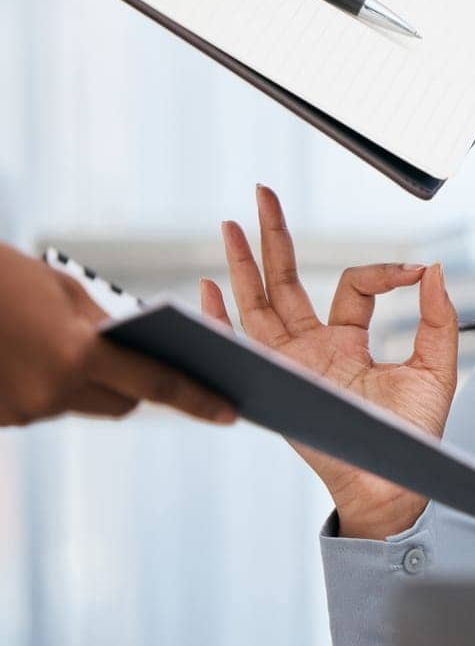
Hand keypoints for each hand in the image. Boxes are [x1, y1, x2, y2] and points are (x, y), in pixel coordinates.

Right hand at [0, 242, 234, 426]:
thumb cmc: (0, 277)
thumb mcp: (62, 292)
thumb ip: (103, 326)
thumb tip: (130, 350)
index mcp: (80, 356)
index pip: (157, 384)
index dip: (199, 400)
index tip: (234, 414)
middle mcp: (55, 393)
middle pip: (123, 403)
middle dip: (136, 384)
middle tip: (149, 360)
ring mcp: (22, 411)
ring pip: (80, 403)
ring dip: (86, 382)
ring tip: (68, 345)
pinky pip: (42, 404)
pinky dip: (47, 383)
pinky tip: (30, 354)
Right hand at [201, 185, 456, 539]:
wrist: (394, 481)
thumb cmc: (413, 434)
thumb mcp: (437, 367)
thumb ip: (438, 317)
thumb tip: (434, 268)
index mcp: (349, 342)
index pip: (353, 285)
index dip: (384, 271)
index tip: (416, 271)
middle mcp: (313, 349)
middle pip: (285, 282)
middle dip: (273, 237)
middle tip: (262, 193)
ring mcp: (291, 365)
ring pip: (259, 304)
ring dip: (242, 264)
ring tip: (229, 223)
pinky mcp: (278, 383)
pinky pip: (243, 347)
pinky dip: (222, 319)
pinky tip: (207, 287)